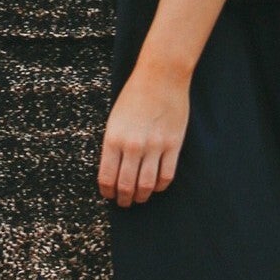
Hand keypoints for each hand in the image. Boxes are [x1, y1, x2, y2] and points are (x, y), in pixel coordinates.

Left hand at [97, 60, 189, 206]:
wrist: (161, 76)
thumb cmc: (135, 95)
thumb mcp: (114, 119)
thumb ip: (113, 145)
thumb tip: (113, 171)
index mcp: (113, 138)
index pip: (107, 177)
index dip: (107, 192)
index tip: (109, 195)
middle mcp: (132, 145)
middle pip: (126, 185)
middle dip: (123, 199)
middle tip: (124, 202)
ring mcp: (154, 146)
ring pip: (146, 185)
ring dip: (141, 196)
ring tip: (139, 198)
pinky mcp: (173, 145)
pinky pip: (166, 175)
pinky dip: (159, 186)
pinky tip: (155, 185)